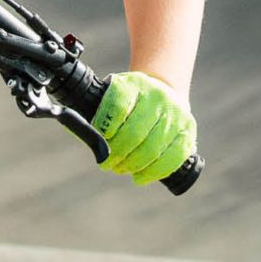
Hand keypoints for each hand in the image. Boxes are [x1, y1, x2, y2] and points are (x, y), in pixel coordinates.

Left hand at [92, 71, 196, 185]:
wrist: (166, 89)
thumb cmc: (132, 99)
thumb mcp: (114, 93)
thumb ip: (96, 110)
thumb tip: (72, 125)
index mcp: (135, 84)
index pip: (118, 105)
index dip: (105, 126)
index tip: (100, 138)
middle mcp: (158, 97)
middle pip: (134, 133)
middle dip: (117, 154)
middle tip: (107, 163)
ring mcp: (176, 114)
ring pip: (152, 148)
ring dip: (133, 165)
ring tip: (122, 169)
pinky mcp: (188, 131)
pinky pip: (172, 158)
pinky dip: (153, 172)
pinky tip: (140, 177)